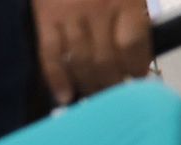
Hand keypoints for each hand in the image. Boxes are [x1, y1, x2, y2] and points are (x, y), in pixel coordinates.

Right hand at [32, 0, 151, 105]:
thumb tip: (133, 53)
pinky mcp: (45, 22)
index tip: (135, 79)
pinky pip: (51, 56)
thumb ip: (129, 14)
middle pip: (105, 59)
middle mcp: (98, 10)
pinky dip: (56, 79)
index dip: (135, 66)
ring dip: (87, 85)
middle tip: (111, 96)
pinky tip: (64, 96)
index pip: (133, 43)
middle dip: (110, 83)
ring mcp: (70, 17)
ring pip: (80, 62)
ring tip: (92, 98)